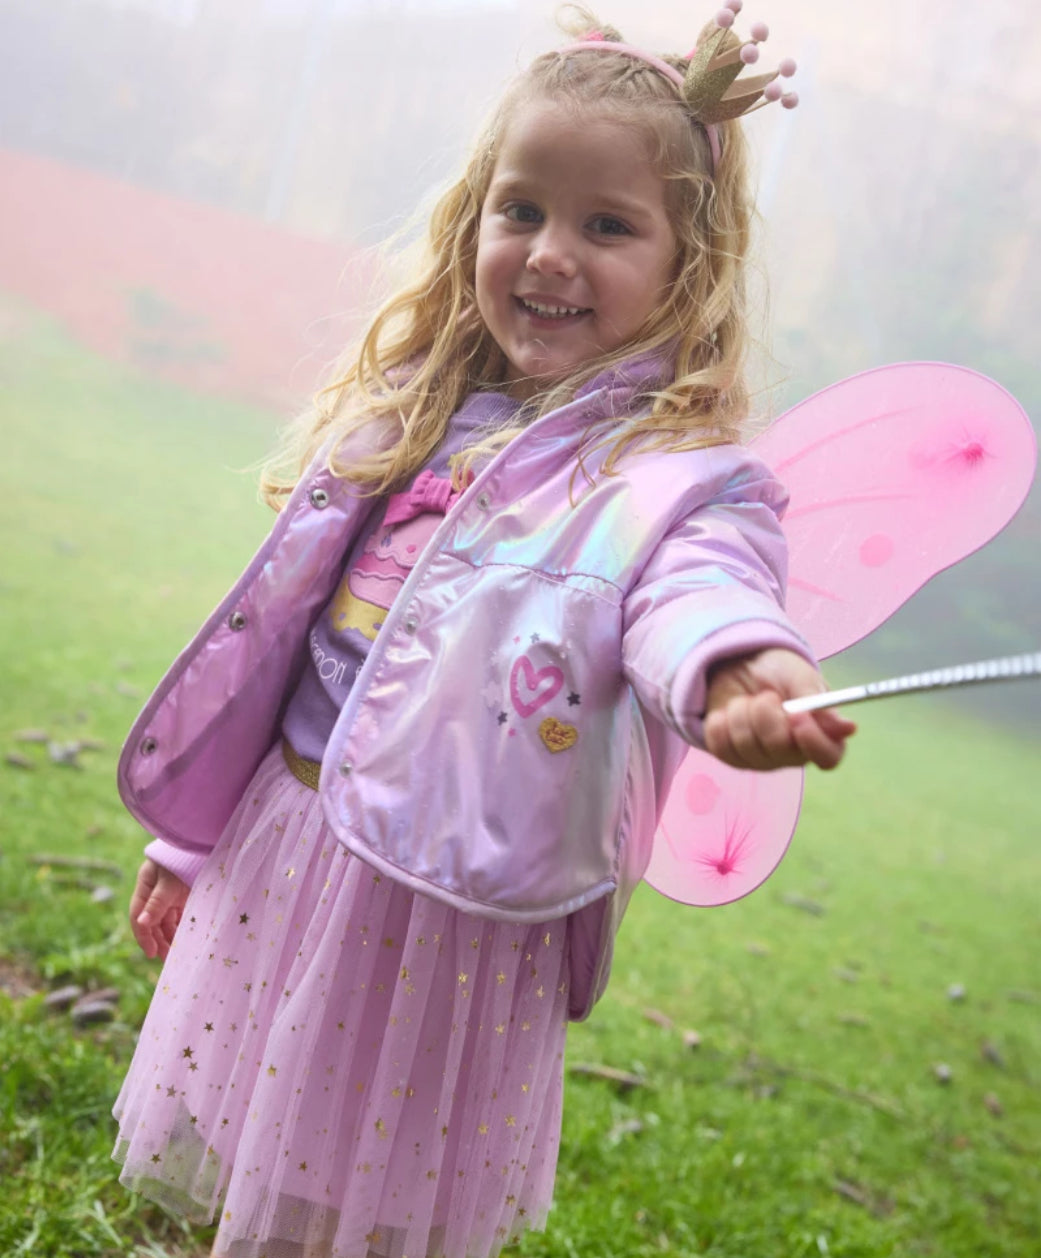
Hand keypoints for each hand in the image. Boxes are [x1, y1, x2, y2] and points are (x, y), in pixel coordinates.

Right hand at [129, 858, 188, 960]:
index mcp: (146, 884)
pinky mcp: (185, 894)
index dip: (143, 936)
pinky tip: (186, 940)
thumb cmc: (183, 858)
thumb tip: (141, 924)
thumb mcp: (169, 881)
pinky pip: (181, 915)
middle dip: (158, 940)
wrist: (204, 842)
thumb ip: (157, 903)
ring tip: (177, 954)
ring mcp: (171, 893)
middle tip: (166, 958)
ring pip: (167, 920)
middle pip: (152, 921)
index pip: (138, 915)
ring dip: (170, 937)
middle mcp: (156, 891)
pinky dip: (182, 927)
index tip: (151, 953)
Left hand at [704, 648, 855, 770]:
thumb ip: (815, 700)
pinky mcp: (732, 757)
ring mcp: (762, 760)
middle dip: (767, 714)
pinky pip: (721, 746)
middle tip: (766, 695)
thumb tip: (847, 729)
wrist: (740, 664)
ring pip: (746, 746)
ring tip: (748, 700)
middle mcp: (793, 754)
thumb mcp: (799, 675)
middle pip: (780, 750)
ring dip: (742, 712)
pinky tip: (729, 711)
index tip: (797, 717)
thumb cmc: (778, 671)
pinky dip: (721, 721)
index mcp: (820, 734)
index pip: (828, 757)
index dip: (814, 742)